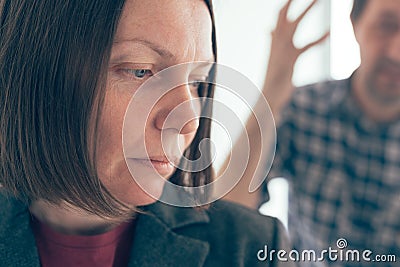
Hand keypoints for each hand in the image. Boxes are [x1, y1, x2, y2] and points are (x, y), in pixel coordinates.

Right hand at [263, 0, 328, 121]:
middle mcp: (277, 42)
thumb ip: (272, 40)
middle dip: (296, 1)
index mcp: (274, 40)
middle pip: (286, 15)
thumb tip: (269, 29)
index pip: (280, 16)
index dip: (287, 4)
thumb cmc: (272, 75)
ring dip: (308, 9)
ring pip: (296, 24)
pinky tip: (330, 32)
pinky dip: (319, 39)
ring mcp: (283, 50)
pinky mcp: (291, 59)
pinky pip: (307, 46)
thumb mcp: (272, 54)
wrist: (267, 95)